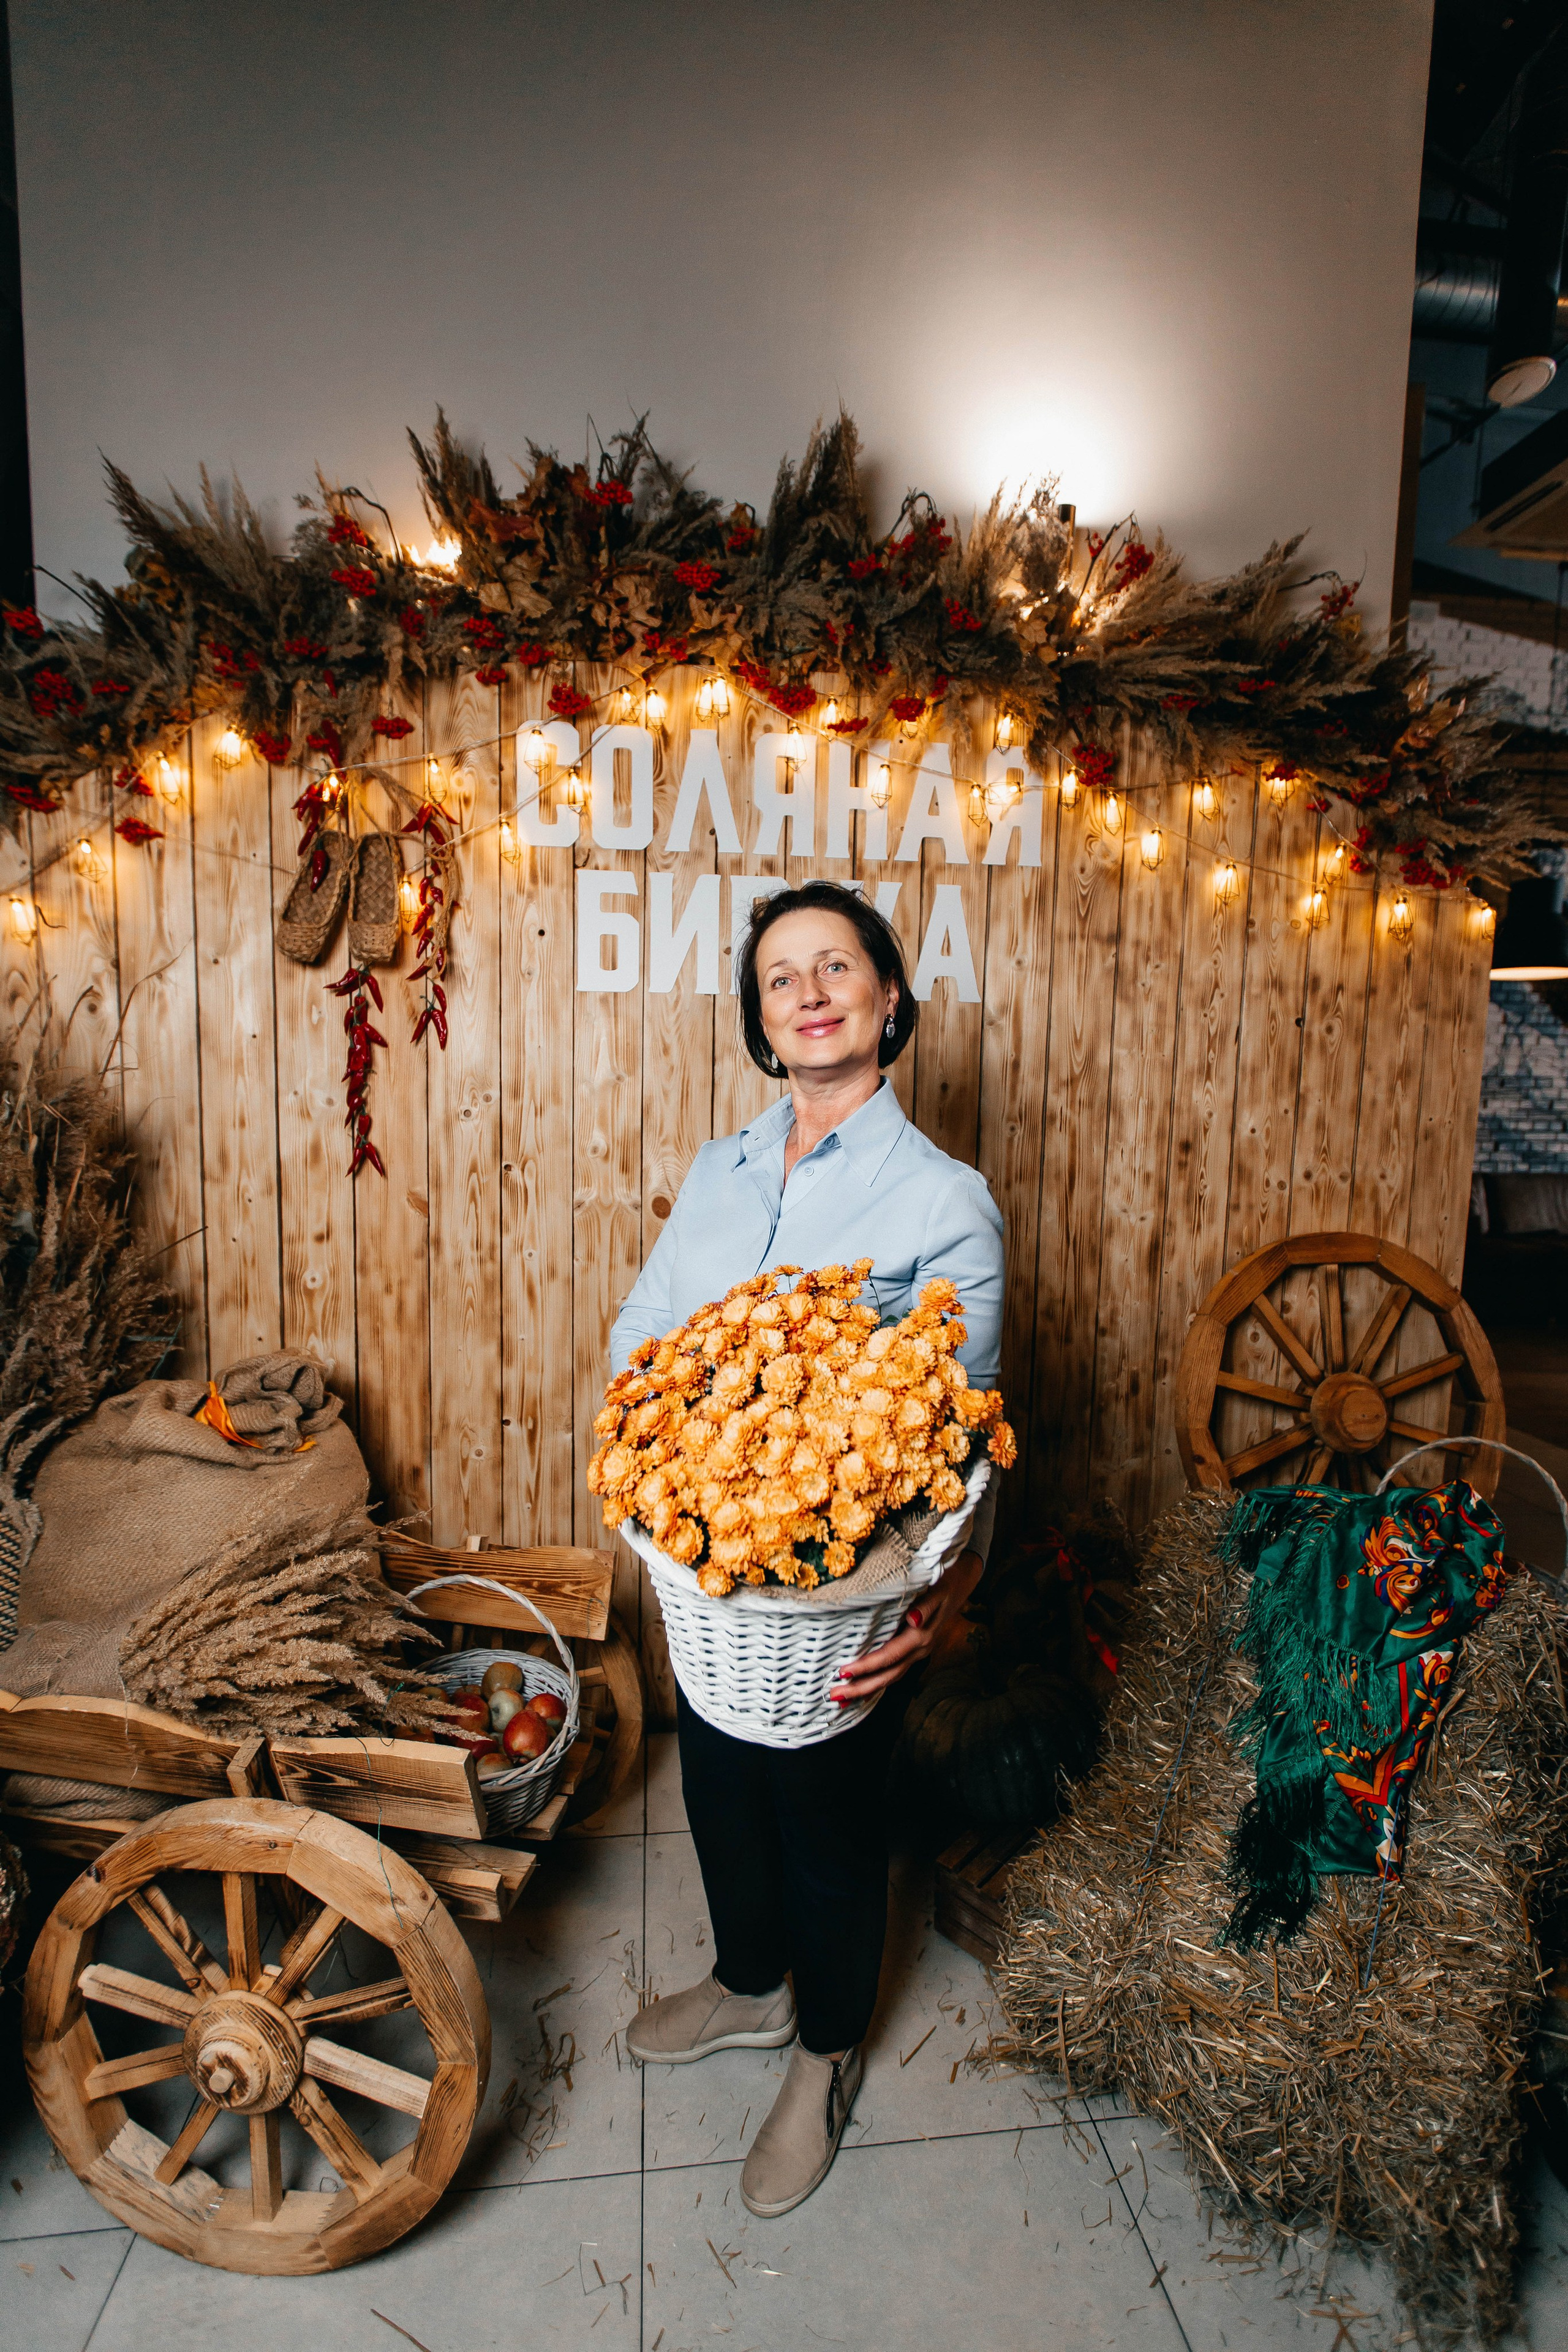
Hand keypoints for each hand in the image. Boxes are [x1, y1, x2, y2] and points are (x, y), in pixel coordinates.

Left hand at [831, 1547, 984, 1704]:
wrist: (960, 1584)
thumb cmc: (942, 1583)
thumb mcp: (936, 1589)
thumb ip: (925, 1606)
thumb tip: (913, 1619)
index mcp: (921, 1636)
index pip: (890, 1655)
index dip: (867, 1666)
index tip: (844, 1672)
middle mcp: (920, 1649)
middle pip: (889, 1675)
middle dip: (862, 1687)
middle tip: (835, 1695)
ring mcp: (918, 1653)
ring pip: (891, 1677)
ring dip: (866, 1689)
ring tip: (842, 1698)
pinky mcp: (914, 1652)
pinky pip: (894, 1671)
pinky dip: (876, 1682)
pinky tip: (861, 1690)